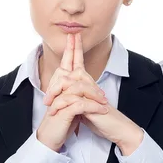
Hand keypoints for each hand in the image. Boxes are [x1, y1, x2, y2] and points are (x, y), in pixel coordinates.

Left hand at [45, 33, 143, 151]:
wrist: (114, 127)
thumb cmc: (98, 116)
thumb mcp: (81, 103)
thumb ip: (72, 94)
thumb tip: (60, 91)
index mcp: (85, 81)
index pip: (78, 61)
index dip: (75, 48)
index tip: (73, 35)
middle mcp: (88, 82)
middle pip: (67, 72)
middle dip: (56, 81)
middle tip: (48, 97)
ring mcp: (91, 91)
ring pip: (68, 84)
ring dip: (55, 96)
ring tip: (49, 108)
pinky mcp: (92, 103)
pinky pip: (73, 99)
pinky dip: (62, 106)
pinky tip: (57, 112)